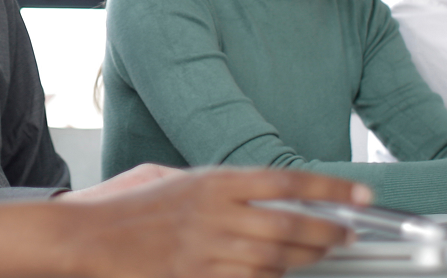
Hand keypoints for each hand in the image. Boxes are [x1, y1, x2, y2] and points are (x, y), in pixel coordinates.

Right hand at [68, 167, 369, 277]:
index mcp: (211, 182)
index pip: (285, 183)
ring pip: (275, 260)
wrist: (85, 237)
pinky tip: (274, 274)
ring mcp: (206, 250)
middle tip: (346, 236)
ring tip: (318, 256)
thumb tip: (250, 192)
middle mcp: (215, 214)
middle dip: (328, 234)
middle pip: (290, 227)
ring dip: (302, 260)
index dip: (330, 192)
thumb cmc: (123, 208)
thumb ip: (211, 186)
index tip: (360, 197)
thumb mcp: (169, 178)